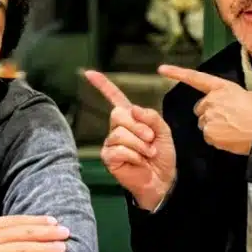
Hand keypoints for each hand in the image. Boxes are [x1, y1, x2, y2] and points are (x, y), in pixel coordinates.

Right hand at [84, 70, 175, 211]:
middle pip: (118, 114)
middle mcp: (117, 128)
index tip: (88, 72)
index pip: (114, 97)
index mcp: (131, 118)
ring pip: (119, 133)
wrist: (163, 179)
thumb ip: (151, 117)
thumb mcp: (163, 132)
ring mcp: (111, 142)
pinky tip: (139, 161)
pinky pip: (118, 149)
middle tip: (151, 139)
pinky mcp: (108, 157)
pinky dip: (133, 155)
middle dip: (138, 127)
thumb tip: (133, 110)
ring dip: (139, 144)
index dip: (103, 85)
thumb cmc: (162, 155)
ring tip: (148, 153)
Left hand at [157, 64, 251, 155]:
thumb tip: (223, 105)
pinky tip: (231, 137)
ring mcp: (209, 116)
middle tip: (228, 119)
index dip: (176, 73)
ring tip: (233, 128)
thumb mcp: (244, 96)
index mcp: (222, 87)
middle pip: (200, 108)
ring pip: (204, 123)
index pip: (195, 78)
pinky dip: (217, 138)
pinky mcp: (209, 132)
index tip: (161, 69)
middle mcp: (212, 99)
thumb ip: (226, 97)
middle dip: (209, 113)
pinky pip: (208, 136)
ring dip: (214, 126)